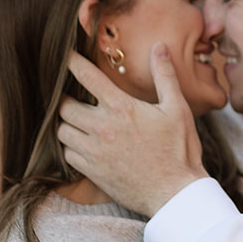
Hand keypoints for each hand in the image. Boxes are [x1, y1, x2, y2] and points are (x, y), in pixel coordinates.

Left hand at [57, 47, 206, 215]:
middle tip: (75, 98)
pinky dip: (71, 148)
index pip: (86, 76)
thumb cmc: (180, 151)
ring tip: (79, 122)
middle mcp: (102, 128)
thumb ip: (165, 76)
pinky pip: (67, 155)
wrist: (176, 194)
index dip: (72, 62)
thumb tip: (159, 47)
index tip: (65, 56)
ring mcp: (94, 152)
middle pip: (64, 106)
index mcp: (121, 108)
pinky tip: (84, 145)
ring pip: (62, 131)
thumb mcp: (178, 109)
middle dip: (66, 99)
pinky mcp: (92, 172)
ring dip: (67, 124)